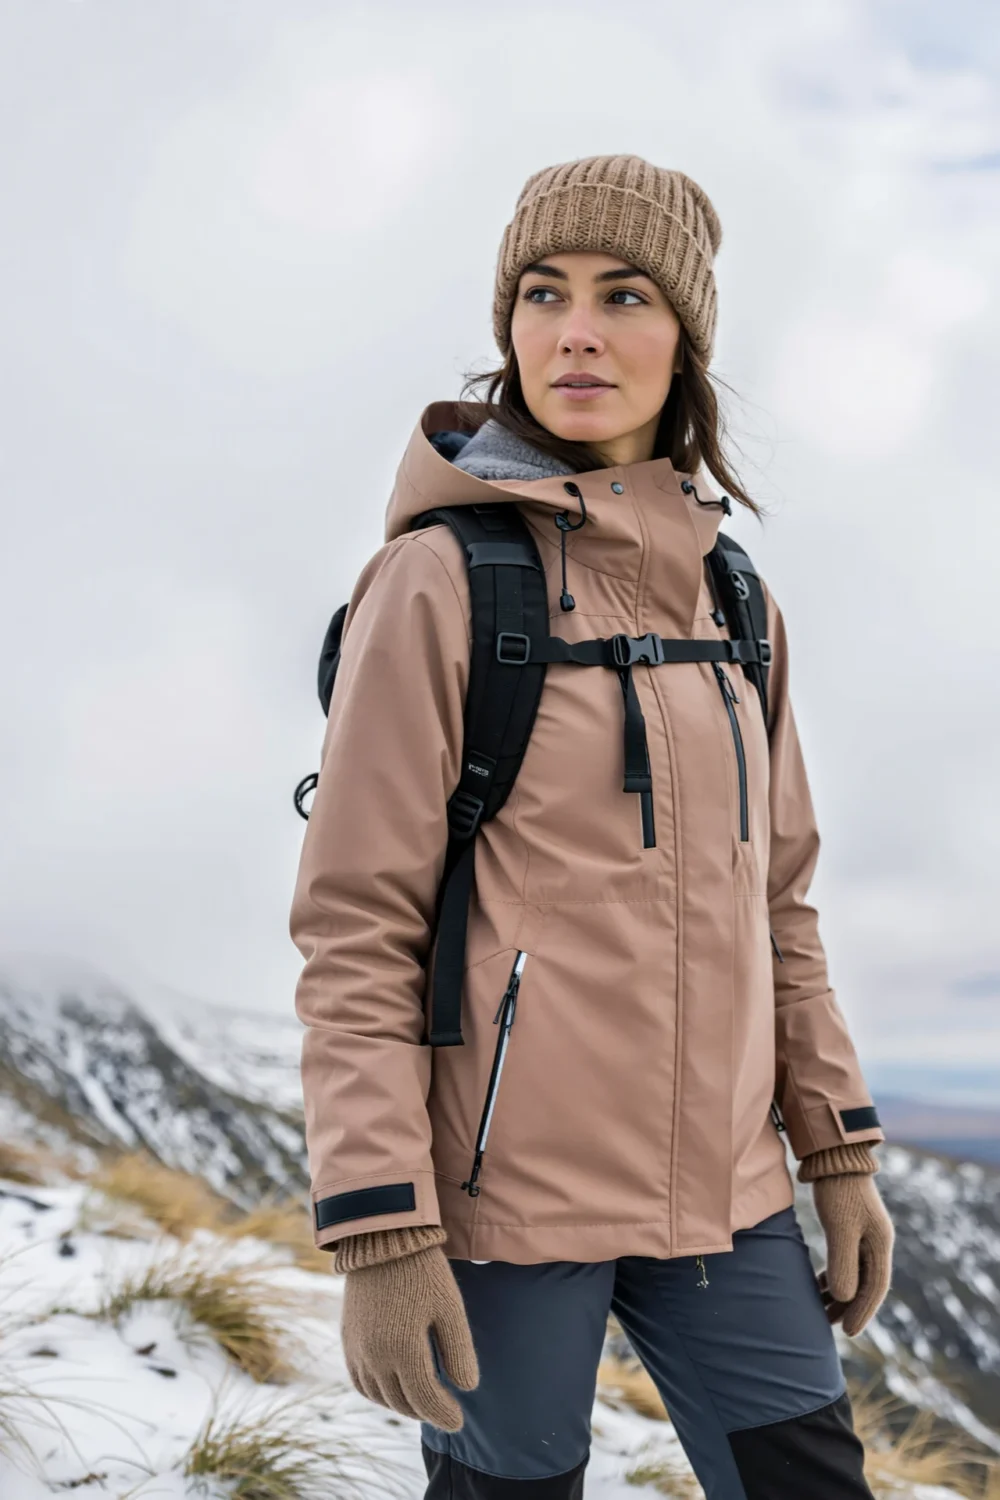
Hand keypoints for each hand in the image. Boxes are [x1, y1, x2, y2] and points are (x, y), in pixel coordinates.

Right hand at [341, 1243, 478, 1428]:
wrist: (382, 1240)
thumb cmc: (423, 1272)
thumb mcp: (450, 1308)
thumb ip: (459, 1352)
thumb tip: (466, 1388)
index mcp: (404, 1351)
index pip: (426, 1400)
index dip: (444, 1414)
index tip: (459, 1421)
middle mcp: (376, 1357)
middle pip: (402, 1402)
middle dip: (426, 1412)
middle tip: (445, 1413)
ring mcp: (358, 1349)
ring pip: (379, 1396)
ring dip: (401, 1405)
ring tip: (422, 1402)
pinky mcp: (347, 1339)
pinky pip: (360, 1381)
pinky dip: (377, 1393)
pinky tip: (392, 1388)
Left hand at [813, 1173, 893, 1335]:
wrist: (833, 1157)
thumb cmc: (838, 1191)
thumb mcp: (839, 1228)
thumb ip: (843, 1264)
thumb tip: (844, 1299)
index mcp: (880, 1244)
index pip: (875, 1288)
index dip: (862, 1312)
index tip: (848, 1333)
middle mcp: (877, 1242)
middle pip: (866, 1284)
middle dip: (849, 1307)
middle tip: (830, 1327)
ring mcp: (864, 1235)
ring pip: (855, 1273)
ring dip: (840, 1294)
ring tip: (821, 1311)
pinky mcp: (850, 1227)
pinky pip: (846, 1260)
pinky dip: (835, 1275)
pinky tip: (821, 1285)